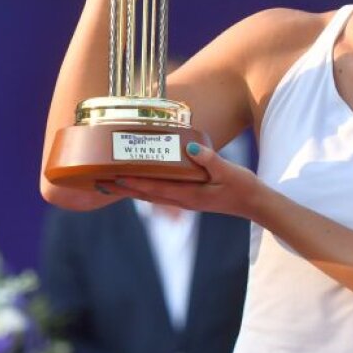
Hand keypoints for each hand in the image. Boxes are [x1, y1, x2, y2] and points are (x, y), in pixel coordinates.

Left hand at [106, 142, 264, 220]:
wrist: (253, 203)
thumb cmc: (242, 187)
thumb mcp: (229, 171)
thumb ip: (211, 160)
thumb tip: (192, 148)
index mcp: (189, 195)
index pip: (154, 188)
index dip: (133, 182)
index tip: (114, 176)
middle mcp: (182, 199)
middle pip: (145, 194)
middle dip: (121, 188)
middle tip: (98, 181)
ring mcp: (184, 200)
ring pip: (149, 195)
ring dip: (129, 190)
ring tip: (108, 183)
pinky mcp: (187, 197)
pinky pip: (159, 193)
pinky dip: (143, 189)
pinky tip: (136, 183)